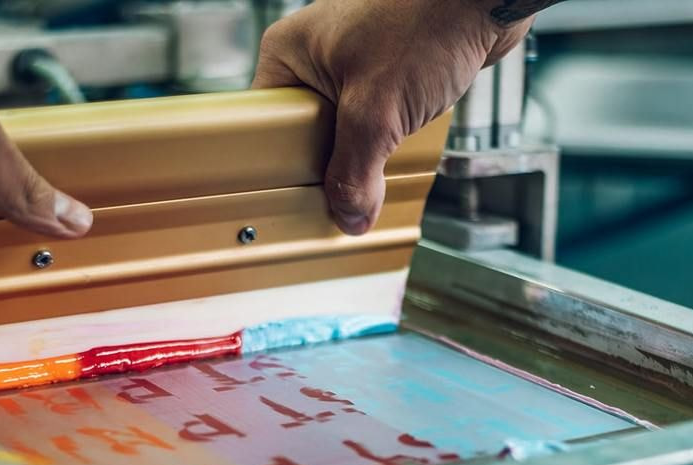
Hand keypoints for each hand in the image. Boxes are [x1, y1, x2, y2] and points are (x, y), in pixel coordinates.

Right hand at [254, 0, 532, 234]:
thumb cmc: (426, 19)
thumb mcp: (377, 111)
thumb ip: (355, 173)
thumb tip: (348, 217)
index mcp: (287, 55)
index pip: (265, 129)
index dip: (283, 170)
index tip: (298, 202)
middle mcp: (313, 58)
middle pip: (305, 139)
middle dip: (331, 170)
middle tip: (344, 196)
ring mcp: (350, 66)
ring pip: (344, 135)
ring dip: (364, 160)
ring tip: (377, 170)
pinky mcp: (386, 75)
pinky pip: (374, 125)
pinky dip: (388, 144)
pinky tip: (400, 152)